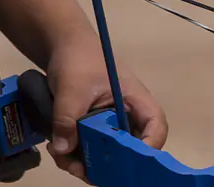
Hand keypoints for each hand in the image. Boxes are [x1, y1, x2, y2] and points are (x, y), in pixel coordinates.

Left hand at [42, 40, 167, 176]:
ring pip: (109, 154)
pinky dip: (77, 155)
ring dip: (87, 163)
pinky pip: (92, 149)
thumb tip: (62, 150)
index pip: (155, 127)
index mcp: (137, 101)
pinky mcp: (95, 129)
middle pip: (130, 149)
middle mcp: (129, 117)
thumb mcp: (71, 87)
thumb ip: (66, 117)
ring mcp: (112, 124)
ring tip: (61, 157)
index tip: (124, 162)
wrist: (60, 44)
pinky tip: (58, 150)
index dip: (147, 148)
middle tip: (79, 169)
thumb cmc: (77, 58)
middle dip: (107, 165)